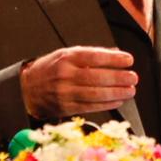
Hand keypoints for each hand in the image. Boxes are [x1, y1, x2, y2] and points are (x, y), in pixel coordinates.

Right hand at [20, 46, 136, 119]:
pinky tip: (118, 100)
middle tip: (133, 77)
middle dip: (119, 78)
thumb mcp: (66, 54)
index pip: (94, 57)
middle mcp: (65, 75)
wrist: (27, 88)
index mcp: (66, 58)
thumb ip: (90, 54)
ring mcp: (65, 92)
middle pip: (97, 77)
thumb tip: (115, 54)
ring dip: (117, 93)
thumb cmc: (50, 69)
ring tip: (130, 90)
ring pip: (96, 94)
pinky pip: (91, 106)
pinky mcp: (66, 107)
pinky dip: (107, 104)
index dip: (114, 59)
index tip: (129, 60)